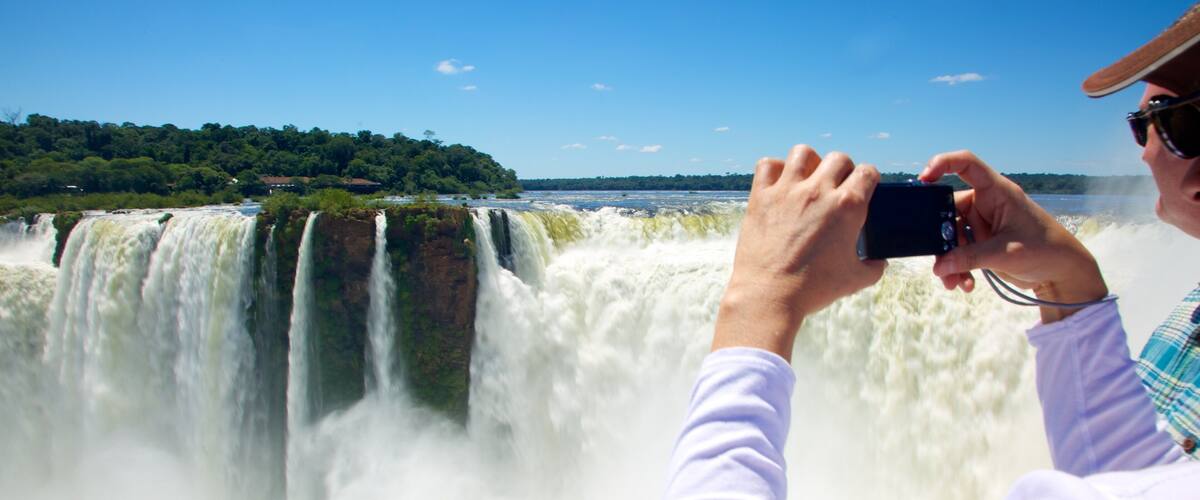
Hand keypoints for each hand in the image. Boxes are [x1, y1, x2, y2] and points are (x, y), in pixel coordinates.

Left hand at [713, 145, 885, 360]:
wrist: (770, 295)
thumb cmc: (813, 288)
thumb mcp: (856, 280)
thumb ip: (875, 267)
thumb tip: (879, 261)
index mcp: (847, 207)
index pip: (868, 172)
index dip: (869, 179)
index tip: (864, 189)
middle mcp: (818, 191)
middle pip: (839, 158)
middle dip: (843, 170)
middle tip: (837, 188)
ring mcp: (787, 191)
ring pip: (803, 153)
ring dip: (810, 162)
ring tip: (808, 179)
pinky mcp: (761, 197)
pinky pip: (767, 165)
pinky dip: (774, 169)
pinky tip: (779, 184)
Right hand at [920, 150, 1107, 322]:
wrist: (1063, 273)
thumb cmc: (1045, 250)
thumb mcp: (1005, 253)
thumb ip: (969, 258)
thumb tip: (939, 267)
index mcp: (996, 192)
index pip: (966, 164)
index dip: (942, 163)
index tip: (923, 179)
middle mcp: (986, 204)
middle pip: (948, 210)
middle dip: (940, 238)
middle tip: (938, 260)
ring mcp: (982, 223)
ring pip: (951, 236)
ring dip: (949, 259)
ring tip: (952, 282)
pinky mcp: (982, 242)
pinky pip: (959, 252)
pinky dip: (957, 268)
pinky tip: (964, 284)